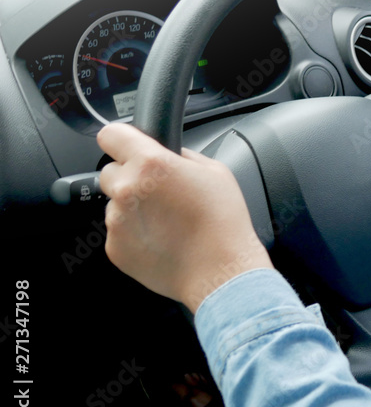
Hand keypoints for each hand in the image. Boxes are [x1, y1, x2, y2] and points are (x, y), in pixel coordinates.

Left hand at [98, 123, 272, 313]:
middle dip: (131, 177)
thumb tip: (171, 155)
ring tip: (167, 221)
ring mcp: (117, 221)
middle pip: (111, 171)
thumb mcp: (215, 172)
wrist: (220, 271)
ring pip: (116, 203)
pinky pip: (119, 231)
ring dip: (134, 207)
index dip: (122, 139)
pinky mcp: (115, 247)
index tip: (127, 146)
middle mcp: (127, 190)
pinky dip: (135, 232)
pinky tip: (162, 238)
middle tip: (159, 192)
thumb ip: (184, 157)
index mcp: (151, 164)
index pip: (112, 135)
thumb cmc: (223, 224)